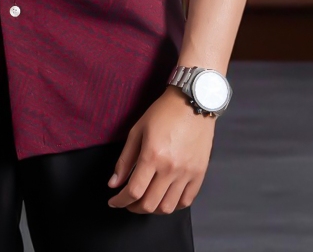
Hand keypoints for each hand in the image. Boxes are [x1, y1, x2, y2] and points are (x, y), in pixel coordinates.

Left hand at [106, 86, 215, 213]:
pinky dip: (173, 205)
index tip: (113, 201)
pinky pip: (186, 201)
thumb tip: (113, 183)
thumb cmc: (163, 113)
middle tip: (127, 201)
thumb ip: (124, 159)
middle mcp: (170, 168)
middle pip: (149, 204)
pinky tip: (164, 198)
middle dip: (133, 207)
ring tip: (145, 200)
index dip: (120, 201)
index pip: (133, 191)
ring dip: (153, 209)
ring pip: (167, 207)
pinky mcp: (199, 173)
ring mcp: (187, 173)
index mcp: (152, 156)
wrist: (193, 103)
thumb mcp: (137, 130)